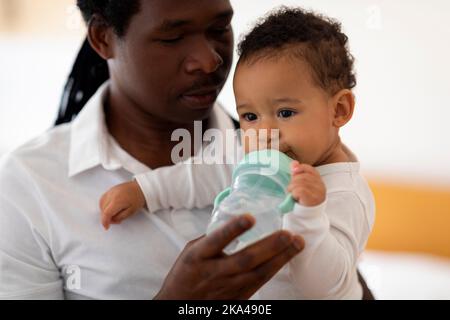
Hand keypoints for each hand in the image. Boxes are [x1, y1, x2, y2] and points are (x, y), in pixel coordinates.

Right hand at [99, 180, 145, 229]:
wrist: (141, 187)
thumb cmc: (138, 198)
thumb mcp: (131, 211)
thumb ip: (120, 217)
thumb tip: (112, 220)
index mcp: (117, 201)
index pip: (106, 213)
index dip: (105, 222)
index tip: (107, 227)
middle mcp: (112, 195)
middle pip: (103, 209)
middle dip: (107, 217)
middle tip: (116, 220)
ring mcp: (111, 191)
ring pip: (101, 204)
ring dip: (105, 211)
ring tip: (114, 213)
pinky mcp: (111, 189)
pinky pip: (103, 198)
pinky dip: (105, 205)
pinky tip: (111, 207)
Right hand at [154, 214, 304, 299]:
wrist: (178, 305)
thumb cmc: (185, 273)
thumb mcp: (191, 251)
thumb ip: (212, 238)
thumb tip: (234, 219)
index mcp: (199, 256)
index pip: (216, 241)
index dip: (233, 229)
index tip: (249, 217)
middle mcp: (214, 272)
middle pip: (245, 259)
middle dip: (269, 246)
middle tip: (288, 233)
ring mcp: (227, 287)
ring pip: (258, 273)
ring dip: (280, 258)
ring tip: (297, 243)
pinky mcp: (237, 298)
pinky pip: (260, 283)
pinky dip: (275, 269)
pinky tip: (287, 257)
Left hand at [287, 161, 325, 206]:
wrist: (308, 216)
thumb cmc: (303, 199)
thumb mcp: (300, 184)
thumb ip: (298, 173)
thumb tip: (293, 162)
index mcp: (318, 180)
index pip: (310, 169)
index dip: (301, 168)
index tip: (293, 171)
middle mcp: (320, 185)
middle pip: (302, 177)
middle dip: (293, 182)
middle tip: (291, 189)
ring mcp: (317, 192)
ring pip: (299, 183)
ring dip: (291, 189)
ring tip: (293, 194)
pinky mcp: (312, 199)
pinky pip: (298, 190)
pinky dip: (293, 194)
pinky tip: (294, 198)